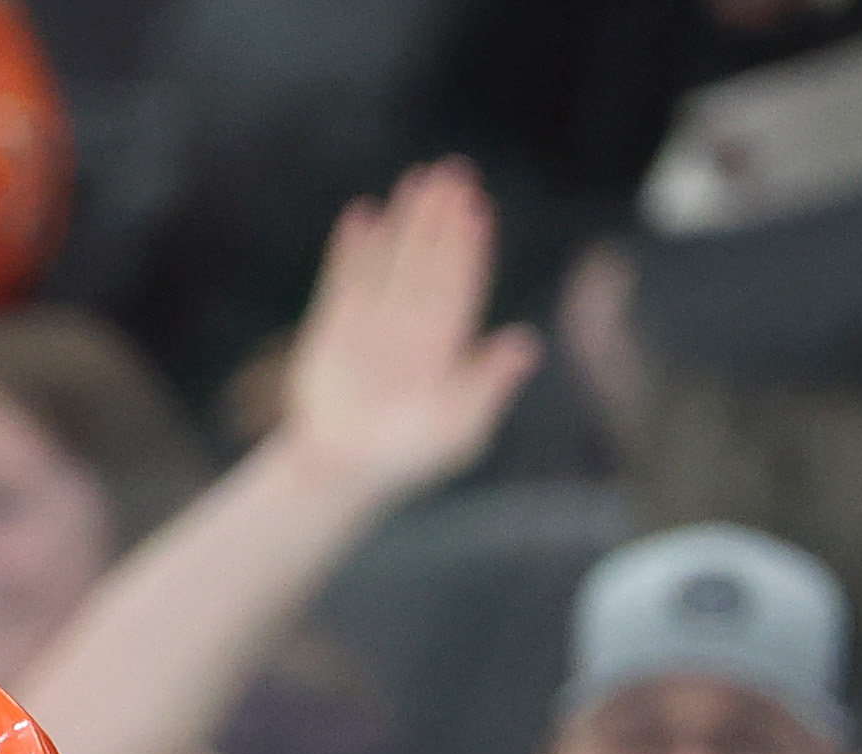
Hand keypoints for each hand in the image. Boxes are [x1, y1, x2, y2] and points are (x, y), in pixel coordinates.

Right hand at [271, 160, 538, 508]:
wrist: (343, 472)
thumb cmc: (407, 458)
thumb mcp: (459, 428)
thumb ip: (489, 385)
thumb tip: (528, 343)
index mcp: (447, 345)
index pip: (462, 284)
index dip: (470, 247)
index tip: (477, 209)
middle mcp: (413, 325)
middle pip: (431, 261)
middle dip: (442, 219)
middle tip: (454, 172)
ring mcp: (374, 323)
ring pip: (393, 261)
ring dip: (404, 221)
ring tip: (414, 179)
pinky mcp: (334, 328)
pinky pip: (345, 279)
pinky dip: (351, 248)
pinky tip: (361, 213)